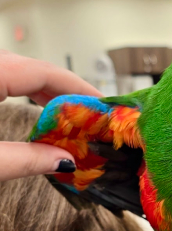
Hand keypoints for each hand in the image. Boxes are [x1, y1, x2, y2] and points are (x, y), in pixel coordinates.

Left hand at [0, 51, 100, 181]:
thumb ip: (25, 160)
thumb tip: (63, 161)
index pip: (44, 71)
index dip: (78, 88)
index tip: (102, 106)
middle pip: (35, 68)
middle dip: (67, 91)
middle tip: (93, 115)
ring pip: (20, 69)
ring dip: (47, 91)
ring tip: (71, 114)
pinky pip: (7, 75)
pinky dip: (26, 90)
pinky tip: (38, 106)